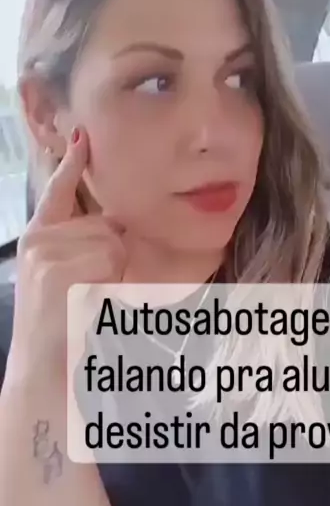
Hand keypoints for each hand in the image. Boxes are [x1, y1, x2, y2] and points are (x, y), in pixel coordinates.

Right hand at [11, 126, 125, 370]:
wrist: (43, 370)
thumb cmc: (63, 327)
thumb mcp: (72, 278)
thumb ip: (86, 248)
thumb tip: (115, 228)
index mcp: (39, 239)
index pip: (57, 192)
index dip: (71, 163)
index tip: (81, 135)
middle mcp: (37, 240)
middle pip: (106, 226)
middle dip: (113, 257)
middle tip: (92, 291)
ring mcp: (42, 253)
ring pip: (111, 243)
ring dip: (114, 273)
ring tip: (87, 298)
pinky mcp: (54, 270)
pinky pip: (108, 260)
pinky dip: (110, 282)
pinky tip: (87, 301)